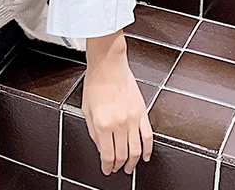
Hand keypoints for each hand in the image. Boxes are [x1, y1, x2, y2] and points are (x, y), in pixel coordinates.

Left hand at [82, 31, 152, 174]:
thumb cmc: (95, 82)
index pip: (107, 154)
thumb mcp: (86, 108)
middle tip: (116, 169)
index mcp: (103, 123)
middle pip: (122, 155)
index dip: (107, 166)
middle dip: (119, 166)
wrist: (108, 64)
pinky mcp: (142, 113)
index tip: (106, 169)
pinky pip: (148, 136)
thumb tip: (100, 146)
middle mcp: (118, 123)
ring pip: (136, 150)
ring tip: (130, 167)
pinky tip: (145, 156)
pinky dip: (148, 149)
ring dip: (133, 162)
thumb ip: (93, 131)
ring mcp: (132, 119)